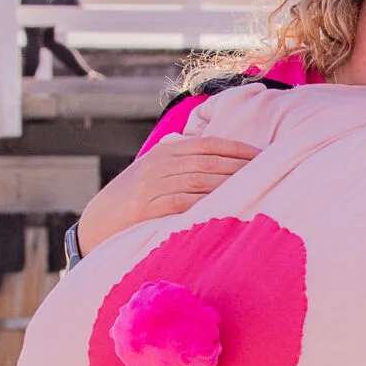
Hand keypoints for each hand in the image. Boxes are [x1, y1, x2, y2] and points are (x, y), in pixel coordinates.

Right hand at [73, 135, 260, 253]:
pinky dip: (205, 203)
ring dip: (228, 183)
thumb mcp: (153, 172)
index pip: (206, 143)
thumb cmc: (132, 199)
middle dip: (239, 165)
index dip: (235, 147)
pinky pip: (182, 203)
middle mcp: (159, 165)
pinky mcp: (147, 209)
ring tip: (254, 188)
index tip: (261, 154)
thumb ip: (177, 160)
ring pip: (199, 180)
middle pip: (207, 161)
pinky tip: (226, 206)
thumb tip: (205, 149)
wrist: (97, 222)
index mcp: (164, 153)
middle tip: (268, 171)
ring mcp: (152, 186)